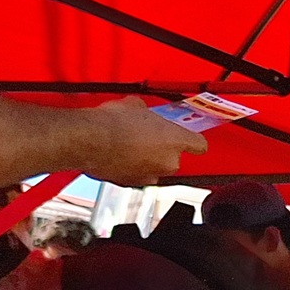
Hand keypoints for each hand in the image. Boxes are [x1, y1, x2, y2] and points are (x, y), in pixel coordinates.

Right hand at [77, 98, 207, 187]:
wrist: (90, 140)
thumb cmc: (114, 122)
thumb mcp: (136, 105)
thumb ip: (148, 113)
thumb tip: (142, 112)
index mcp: (176, 140)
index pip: (199, 144)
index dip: (193, 140)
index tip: (189, 137)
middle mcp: (167, 163)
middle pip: (173, 158)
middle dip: (162, 149)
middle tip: (147, 135)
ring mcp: (150, 176)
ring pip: (155, 168)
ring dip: (145, 159)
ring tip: (128, 145)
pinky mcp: (131, 184)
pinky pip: (136, 175)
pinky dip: (129, 168)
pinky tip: (117, 154)